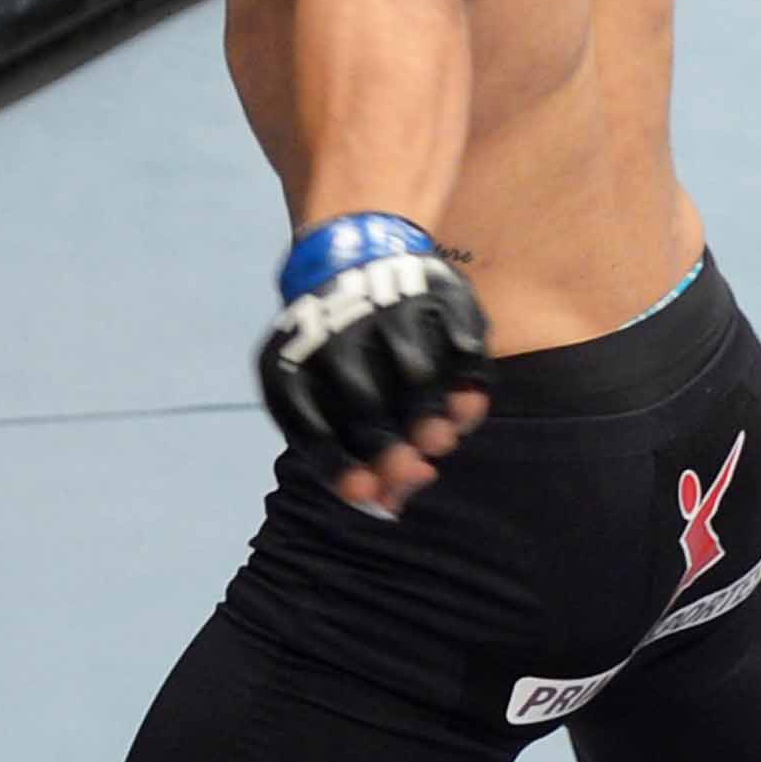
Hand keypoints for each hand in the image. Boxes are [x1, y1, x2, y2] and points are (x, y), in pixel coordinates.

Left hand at [256, 216, 492, 518]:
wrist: (358, 257)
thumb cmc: (339, 351)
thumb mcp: (324, 393)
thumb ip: (352, 452)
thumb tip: (386, 504)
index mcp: (292, 358)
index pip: (307, 421)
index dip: (338, 464)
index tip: (367, 493)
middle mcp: (335, 329)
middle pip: (363, 403)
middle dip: (390, 449)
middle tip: (414, 470)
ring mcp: (390, 308)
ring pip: (415, 375)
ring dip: (431, 417)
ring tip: (439, 440)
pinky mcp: (441, 294)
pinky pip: (462, 348)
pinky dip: (468, 385)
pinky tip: (463, 407)